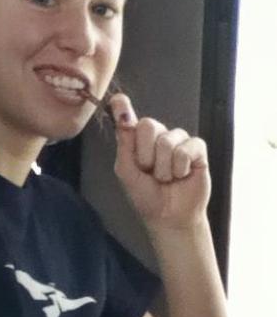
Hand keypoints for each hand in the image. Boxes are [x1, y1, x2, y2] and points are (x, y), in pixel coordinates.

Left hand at [110, 94, 210, 231]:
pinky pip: (186, 149)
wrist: (168, 216)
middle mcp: (157, 135)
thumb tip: (123, 115)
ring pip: (166, 141)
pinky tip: (181, 175)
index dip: (123, 107)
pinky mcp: (197, 149)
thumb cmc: (145, 194)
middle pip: (148, 125)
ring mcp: (178, 140)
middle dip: (145, 154)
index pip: (128, 117)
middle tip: (149, 170)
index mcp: (136, 139)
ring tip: (165, 178)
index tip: (118, 100)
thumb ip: (124, 143)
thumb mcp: (126, 170)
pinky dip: (179, 167)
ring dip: (163, 167)